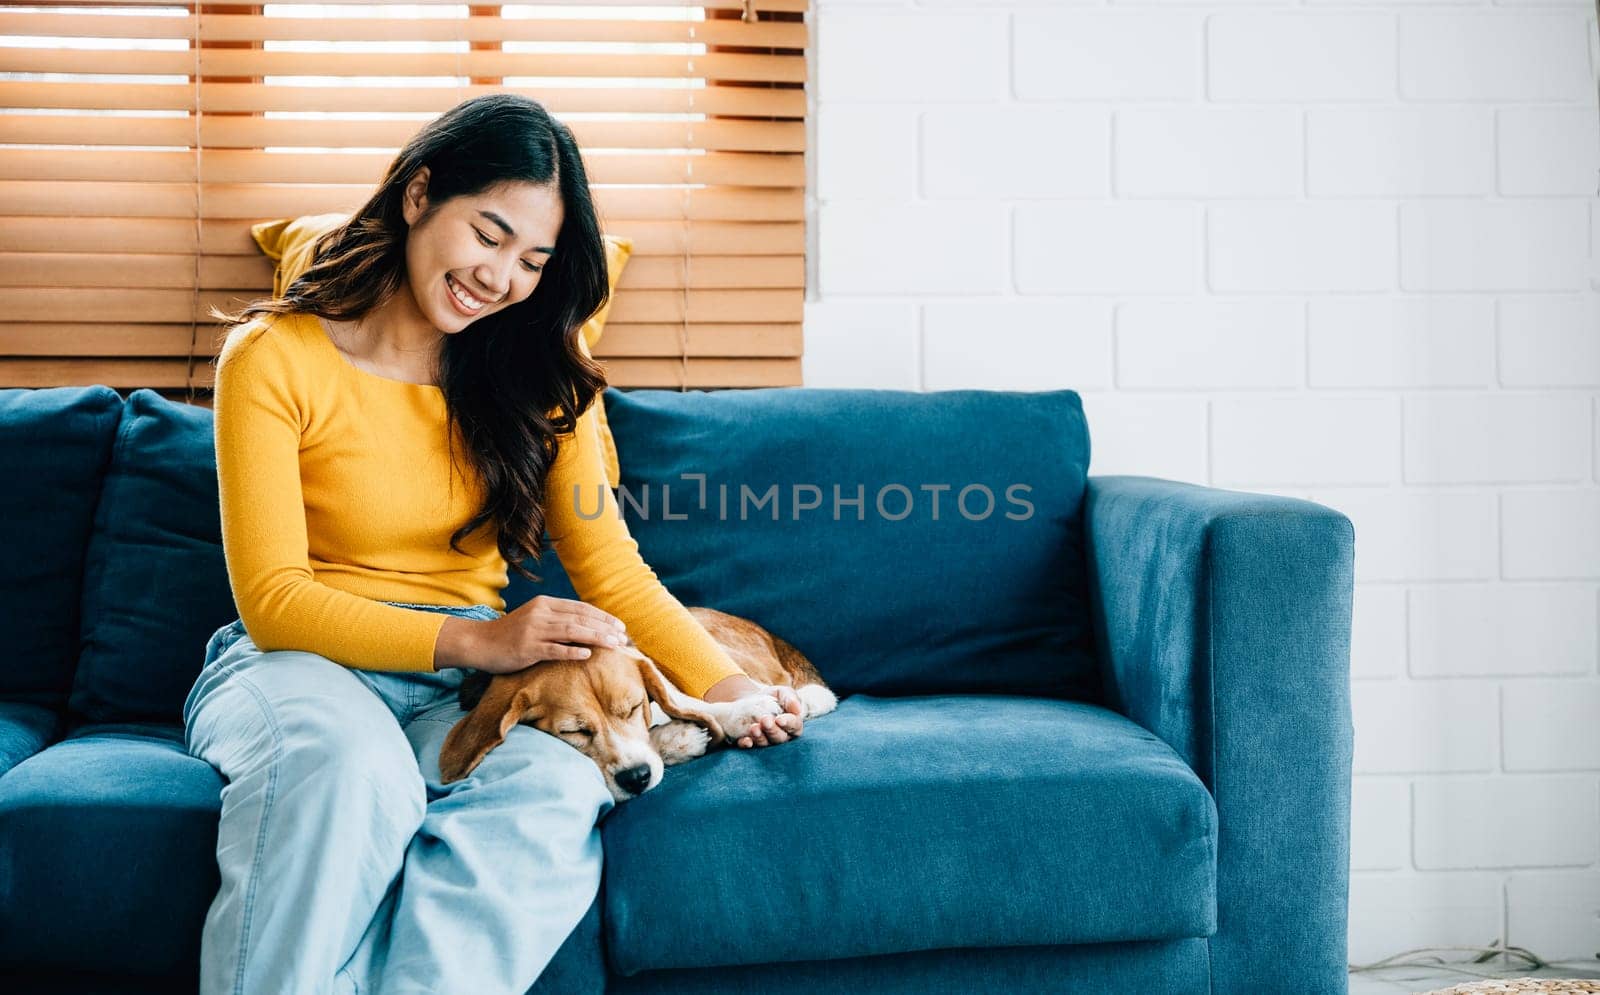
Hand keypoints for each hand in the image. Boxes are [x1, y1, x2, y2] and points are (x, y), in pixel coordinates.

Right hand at [471, 595, 627, 674]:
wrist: (479, 642)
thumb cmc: (510, 634)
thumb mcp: (534, 619)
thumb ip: (557, 619)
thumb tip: (586, 627)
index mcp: (545, 604)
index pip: (581, 608)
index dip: (602, 617)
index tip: (620, 626)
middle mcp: (541, 613)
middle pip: (580, 618)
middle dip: (604, 627)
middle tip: (623, 637)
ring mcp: (534, 630)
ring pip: (572, 631)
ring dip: (596, 637)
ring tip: (614, 644)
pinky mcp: (527, 648)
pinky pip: (554, 648)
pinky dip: (572, 650)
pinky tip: (587, 654)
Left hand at [701, 675, 803, 747]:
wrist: (753, 699)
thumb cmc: (773, 696)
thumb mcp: (782, 692)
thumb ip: (791, 698)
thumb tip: (798, 709)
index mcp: (793, 724)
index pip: (795, 726)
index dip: (788, 723)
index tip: (779, 719)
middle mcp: (782, 736)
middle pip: (780, 737)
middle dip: (772, 730)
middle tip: (765, 720)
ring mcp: (767, 741)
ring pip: (766, 743)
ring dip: (760, 737)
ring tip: (754, 728)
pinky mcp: (752, 742)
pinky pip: (751, 747)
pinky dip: (748, 745)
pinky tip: (746, 741)